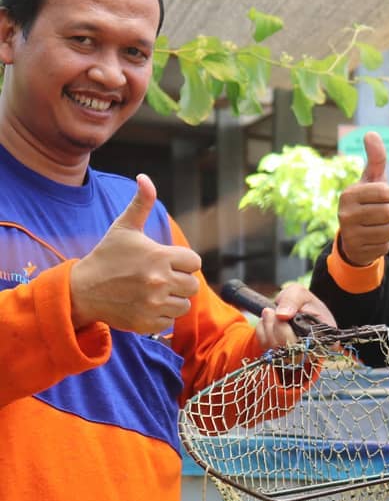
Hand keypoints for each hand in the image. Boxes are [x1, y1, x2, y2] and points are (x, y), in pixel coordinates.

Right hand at [68, 174, 201, 335]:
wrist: (81, 290)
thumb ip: (141, 203)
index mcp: (160, 257)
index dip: (183, 262)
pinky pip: (169, 321)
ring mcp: (154, 304)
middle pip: (193, 285)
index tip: (167, 262)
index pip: (195, 262)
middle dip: (180, 281)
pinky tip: (144, 305)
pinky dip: (160, 315)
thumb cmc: (106, 256)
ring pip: (184, 305)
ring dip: (173, 299)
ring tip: (152, 292)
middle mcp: (160, 281)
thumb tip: (144, 178)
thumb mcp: (124, 228)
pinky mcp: (147, 323)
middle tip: (159, 278)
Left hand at [254, 285, 337, 349]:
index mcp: (324, 338)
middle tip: (269, 310)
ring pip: (276, 351)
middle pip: (289, 349)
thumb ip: (293, 299)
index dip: (288, 331)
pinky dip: (262, 333)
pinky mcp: (281, 357)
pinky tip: (267, 323)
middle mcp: (312, 353)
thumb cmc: (304, 302)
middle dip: (275, 327)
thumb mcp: (301, 293)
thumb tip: (281, 315)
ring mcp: (296, 357)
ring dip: (267, 329)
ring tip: (268, 313)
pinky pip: (267, 348)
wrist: (298, 309)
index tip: (281, 315)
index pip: (305, 343)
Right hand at [336, 131, 388, 266]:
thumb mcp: (371, 180)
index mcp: (349, 194)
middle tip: (380, 213)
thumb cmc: (366, 201)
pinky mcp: (358, 250)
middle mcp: (345, 213)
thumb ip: (375, 158)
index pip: (387, 193)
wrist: (352, 236)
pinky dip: (384, 242)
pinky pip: (385, 245)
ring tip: (376, 224)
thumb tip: (371, 132)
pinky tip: (373, 238)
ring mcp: (350, 233)